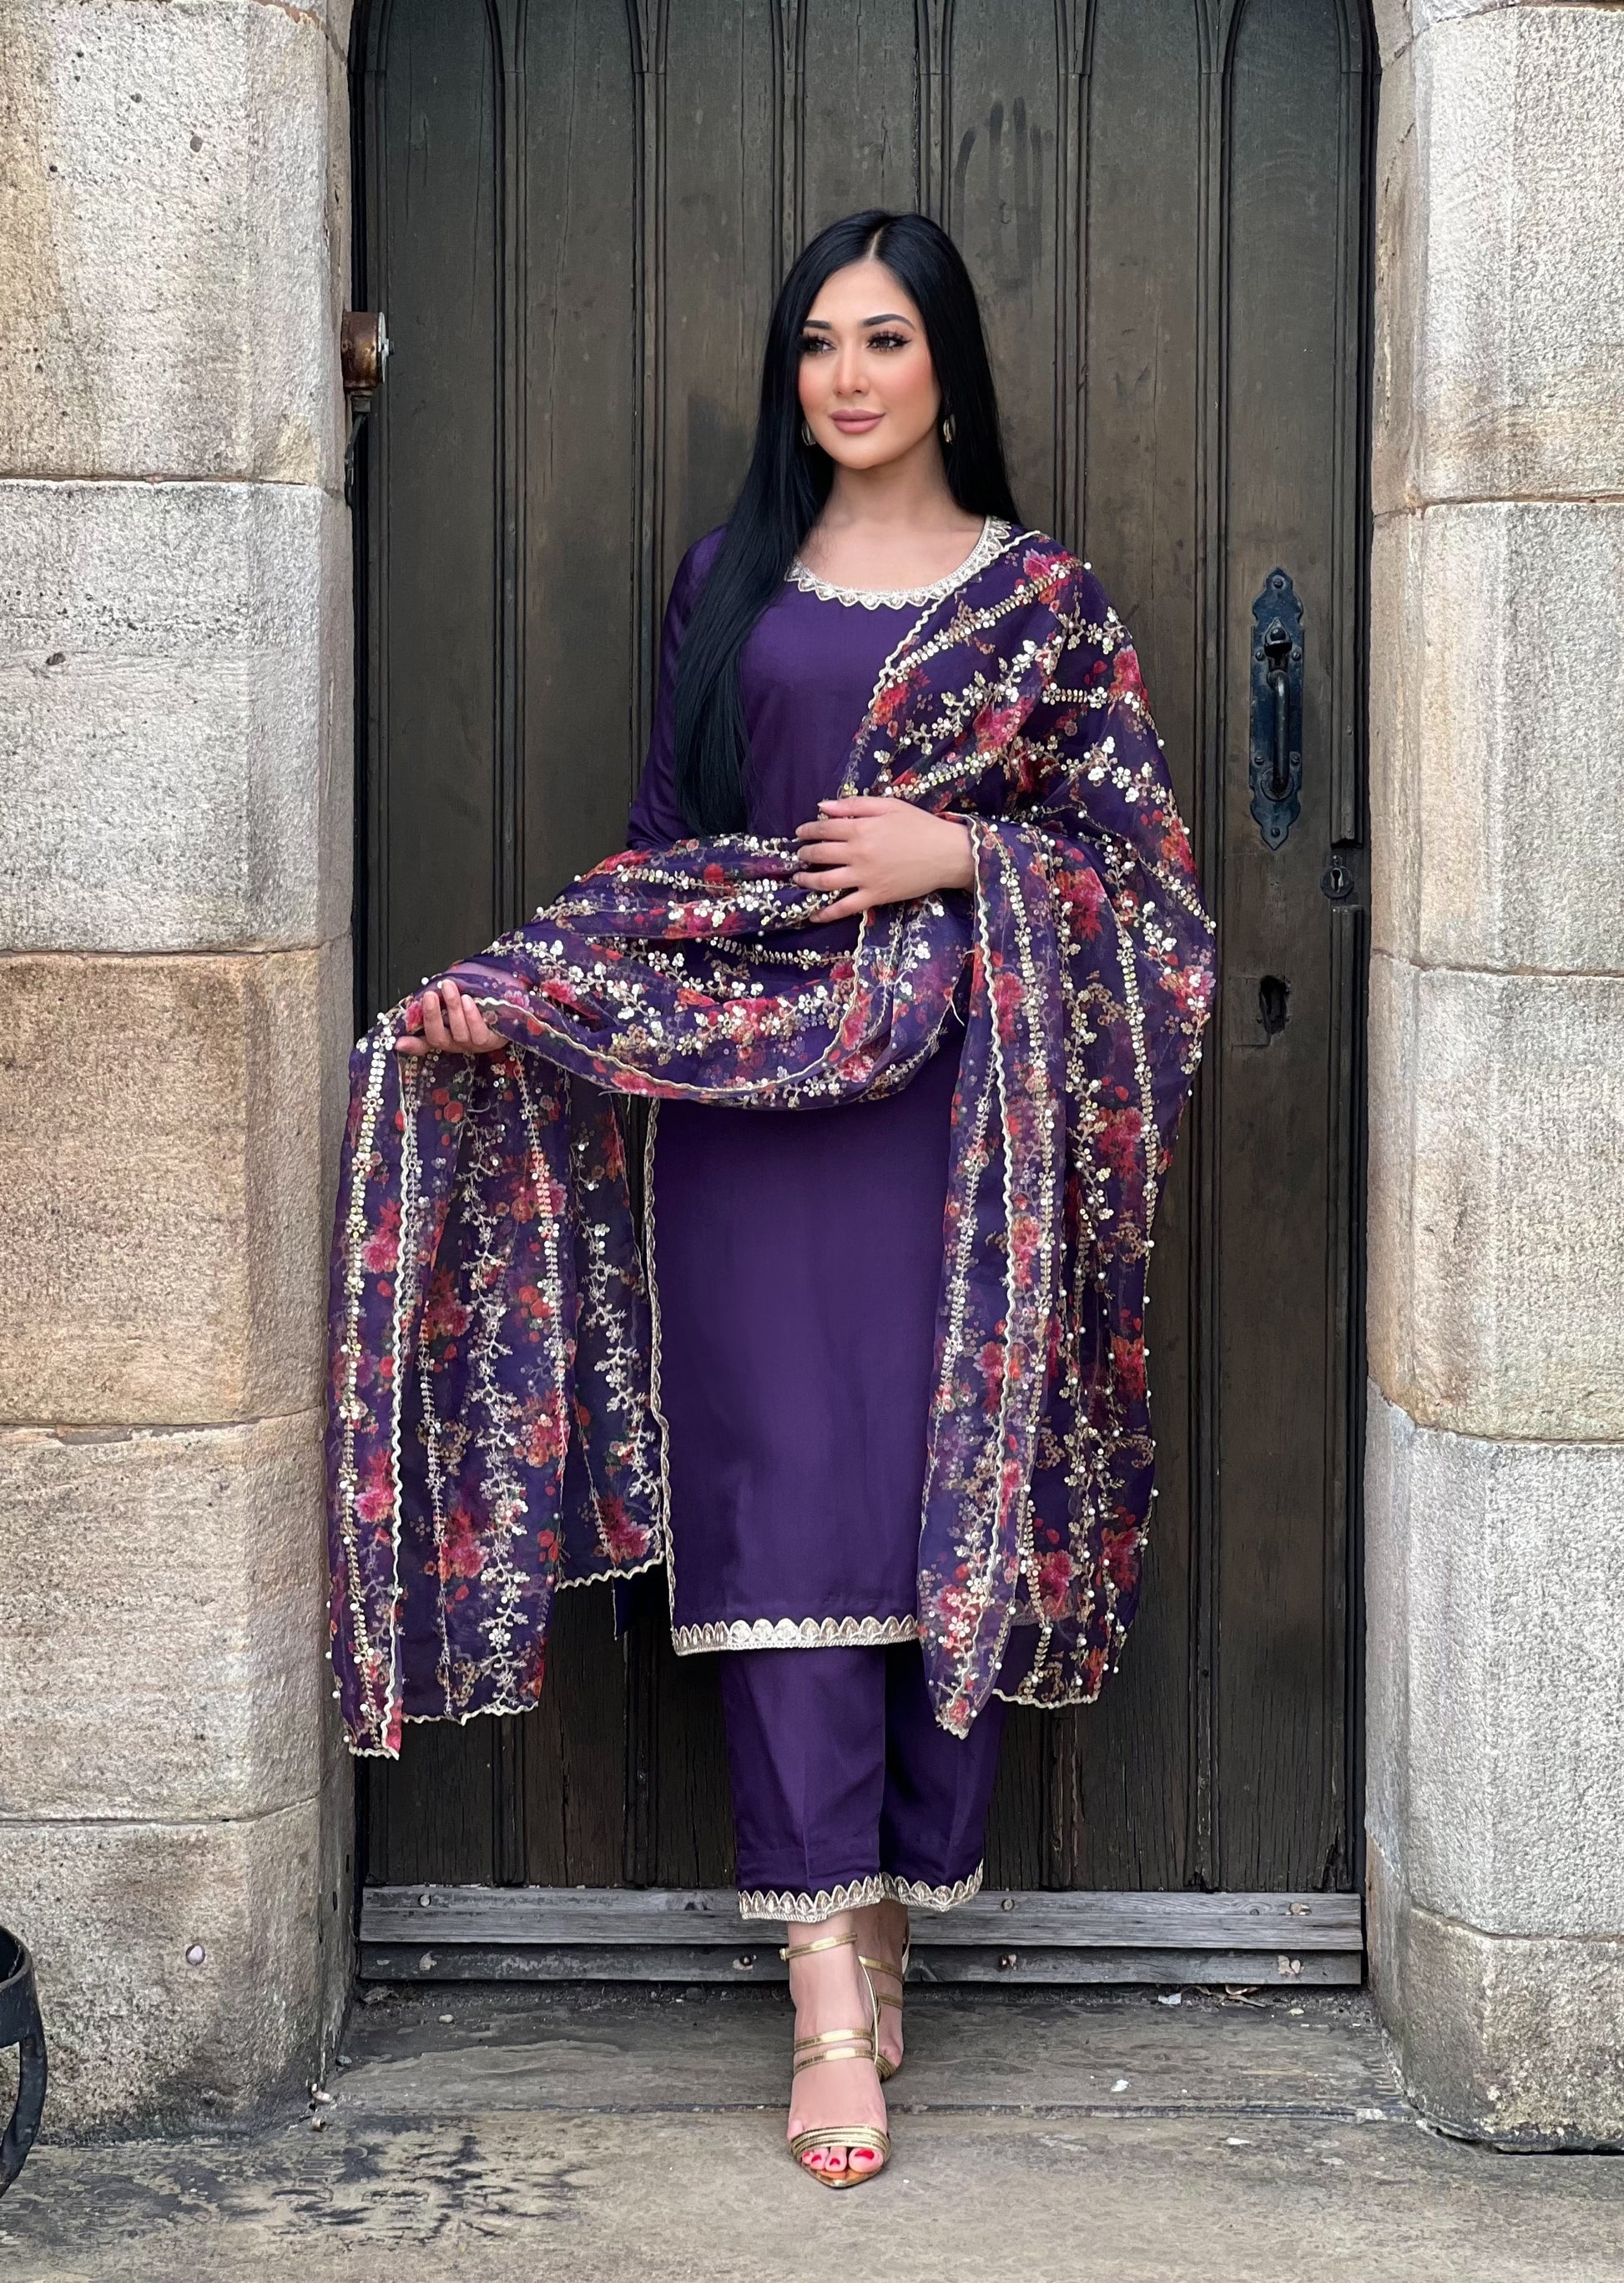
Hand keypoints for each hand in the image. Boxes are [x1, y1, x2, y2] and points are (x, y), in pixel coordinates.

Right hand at [395, 977, 503, 1055]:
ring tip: (449, 988)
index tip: (398, 1042)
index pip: (424, 1042)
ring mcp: (473, 1043)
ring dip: (452, 1008)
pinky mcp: (490, 1042)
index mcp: (445, 1034)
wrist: (513, 1002)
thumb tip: (422, 994)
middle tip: (430, 995)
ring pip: (458, 1031)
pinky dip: (471, 1016)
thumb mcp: (457, 996)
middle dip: (431, 1015)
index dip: (411, 1045)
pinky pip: (478, 1032)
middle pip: (438, 1037)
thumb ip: (440, 998)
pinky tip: (468, 1000)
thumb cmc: (480, 999)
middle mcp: (457, 1042)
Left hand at [792, 796, 973, 923]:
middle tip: (799, 855)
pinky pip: (844, 907)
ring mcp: (864, 877)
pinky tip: (813, 914)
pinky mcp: (874, 896)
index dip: (808, 830)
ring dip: (807, 880)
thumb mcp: (889, 805)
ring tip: (799, 878)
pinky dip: (826, 912)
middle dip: (804, 854)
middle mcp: (858, 853)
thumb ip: (854, 804)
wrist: (947, 854)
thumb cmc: (921, 825)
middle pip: (819, 854)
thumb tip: (823, 806)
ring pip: (825, 881)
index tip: (800, 832)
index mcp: (861, 828)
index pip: (823, 829)